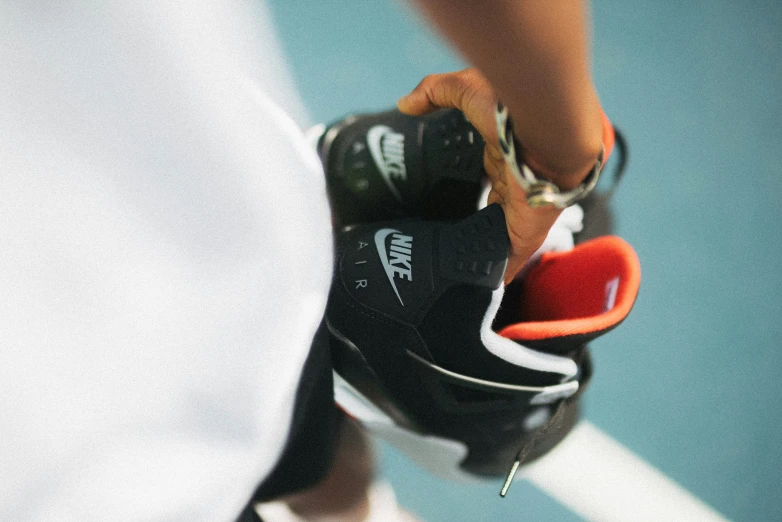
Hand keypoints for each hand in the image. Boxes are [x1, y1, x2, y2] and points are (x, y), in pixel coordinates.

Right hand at [397, 68, 562, 283]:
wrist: (551, 129)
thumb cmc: (513, 106)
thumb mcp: (466, 89)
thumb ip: (435, 92)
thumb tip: (404, 103)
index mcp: (504, 155)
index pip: (487, 175)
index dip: (471, 186)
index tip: (448, 199)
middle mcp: (514, 186)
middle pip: (492, 212)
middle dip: (475, 225)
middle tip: (444, 240)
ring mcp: (520, 211)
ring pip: (498, 239)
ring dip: (482, 253)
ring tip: (453, 270)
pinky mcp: (525, 232)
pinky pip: (509, 260)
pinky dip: (497, 274)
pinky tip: (479, 289)